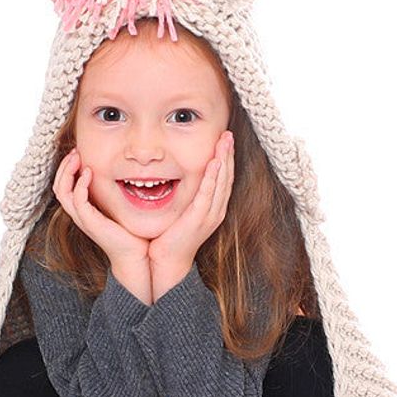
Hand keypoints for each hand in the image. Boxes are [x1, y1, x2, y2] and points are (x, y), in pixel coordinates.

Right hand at [52, 149, 151, 270]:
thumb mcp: (117, 206)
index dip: (66, 168)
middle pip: (58, 186)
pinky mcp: (89, 222)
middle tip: (75, 151)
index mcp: (83, 209)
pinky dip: (80, 184)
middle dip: (64, 166)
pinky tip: (89, 173)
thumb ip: (112, 192)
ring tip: (77, 158)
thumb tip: (124, 172)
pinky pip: (77, 200)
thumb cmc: (129, 232)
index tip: (77, 153)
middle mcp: (78, 214)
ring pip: (62, 191)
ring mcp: (82, 218)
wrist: (134, 254)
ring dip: (67, 172)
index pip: (63, 186)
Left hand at [147, 129, 233, 285]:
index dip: (226, 159)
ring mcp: (210, 215)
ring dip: (224, 160)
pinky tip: (214, 163)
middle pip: (227, 177)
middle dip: (228, 154)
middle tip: (228, 134)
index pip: (224, 179)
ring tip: (225, 141)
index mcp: (213, 208)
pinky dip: (212, 177)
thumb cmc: (171, 237)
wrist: (168, 262)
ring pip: (221, 182)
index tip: (225, 140)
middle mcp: (216, 210)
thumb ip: (187, 196)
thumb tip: (179, 176)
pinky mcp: (199, 218)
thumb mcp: (182, 212)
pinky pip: (208, 194)